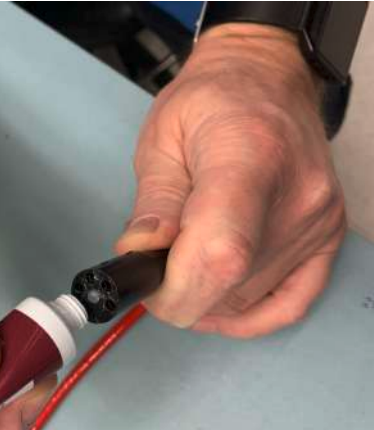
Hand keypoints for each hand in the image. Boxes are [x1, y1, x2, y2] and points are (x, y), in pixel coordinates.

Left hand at [117, 24, 345, 336]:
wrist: (265, 79)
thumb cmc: (212, 100)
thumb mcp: (162, 139)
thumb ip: (153, 203)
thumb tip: (139, 255)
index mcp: (247, 158)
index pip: (220, 253)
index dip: (177, 289)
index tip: (149, 289)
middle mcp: (295, 196)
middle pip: (232, 285)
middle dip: (179, 296)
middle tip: (155, 270)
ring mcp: (316, 221)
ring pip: (250, 300)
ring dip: (206, 301)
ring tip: (182, 266)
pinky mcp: (325, 236)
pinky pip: (290, 304)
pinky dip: (248, 316)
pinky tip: (218, 306)